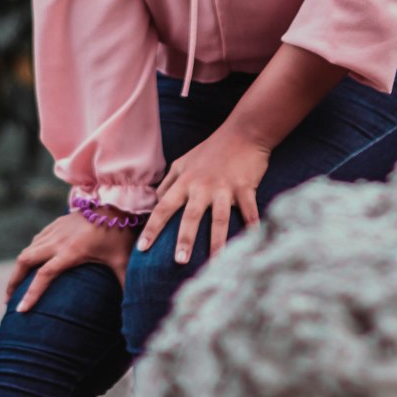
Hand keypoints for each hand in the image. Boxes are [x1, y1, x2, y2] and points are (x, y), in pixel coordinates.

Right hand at [6, 210, 138, 311]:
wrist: (116, 202)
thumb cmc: (120, 233)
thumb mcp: (123, 261)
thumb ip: (124, 285)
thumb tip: (133, 309)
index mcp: (71, 252)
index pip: (44, 276)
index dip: (31, 294)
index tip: (20, 311)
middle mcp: (58, 241)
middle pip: (25, 261)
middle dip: (14, 281)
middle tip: (9, 300)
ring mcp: (55, 230)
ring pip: (28, 249)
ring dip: (19, 268)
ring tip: (16, 286)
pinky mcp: (57, 223)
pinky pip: (36, 240)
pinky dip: (29, 253)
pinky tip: (31, 263)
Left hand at [136, 127, 268, 263]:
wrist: (243, 132)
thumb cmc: (211, 150)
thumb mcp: (183, 162)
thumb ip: (168, 182)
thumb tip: (155, 201)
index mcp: (185, 181)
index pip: (163, 207)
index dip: (152, 228)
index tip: (142, 248)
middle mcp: (202, 186)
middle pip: (191, 216)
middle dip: (185, 239)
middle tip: (179, 261)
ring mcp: (224, 188)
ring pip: (219, 219)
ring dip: (217, 242)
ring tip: (215, 263)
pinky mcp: (245, 188)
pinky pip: (249, 211)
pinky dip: (252, 227)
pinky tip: (254, 244)